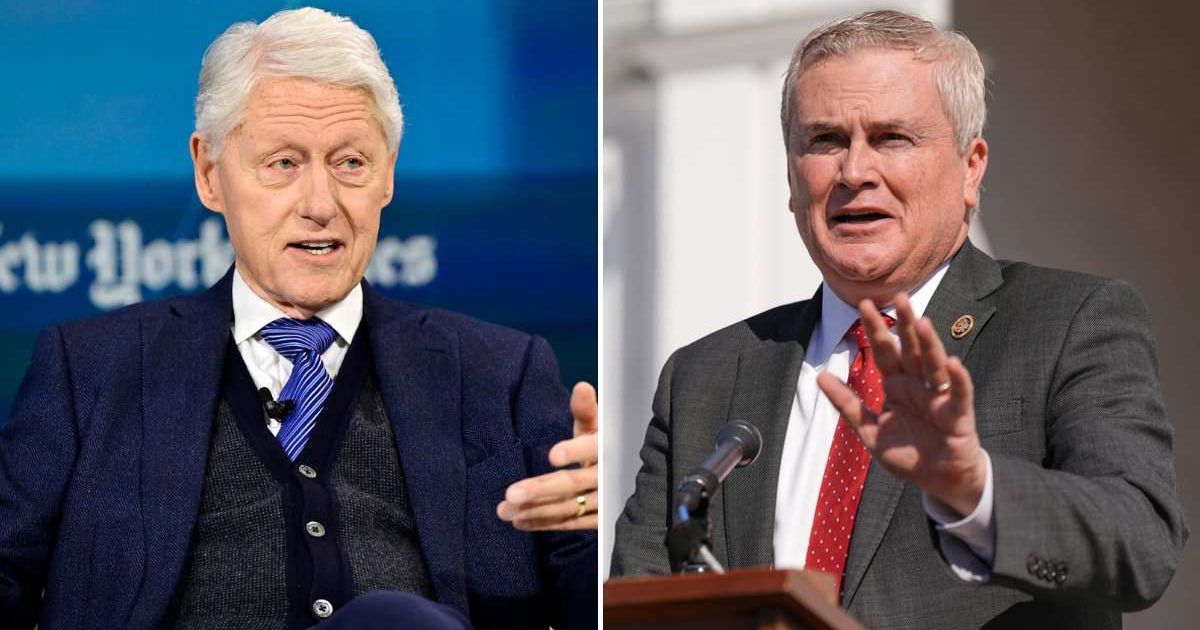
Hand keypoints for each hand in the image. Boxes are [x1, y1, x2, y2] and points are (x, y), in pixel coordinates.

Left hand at [497, 382, 597, 530]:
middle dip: (541, 489)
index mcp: (606, 447)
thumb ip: (585, 410)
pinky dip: (544, 524)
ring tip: (504, 510)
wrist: (631, 474)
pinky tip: (519, 522)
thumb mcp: (597, 425)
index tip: (552, 455)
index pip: (591, 448)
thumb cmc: (604, 443)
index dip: (574, 451)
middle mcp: (607, 476)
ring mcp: (604, 501)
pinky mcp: (599, 519)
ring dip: (535, 510)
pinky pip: (570, 523)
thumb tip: (581, 387)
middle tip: (511, 493)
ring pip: (568, 508)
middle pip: (573, 483)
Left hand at [815, 294, 986, 515]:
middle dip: (905, 324)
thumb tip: (819, 377)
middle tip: (899, 296)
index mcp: (896, 385)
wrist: (938, 480)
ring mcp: (939, 397)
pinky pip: (959, 393)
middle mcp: (918, 385)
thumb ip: (847, 404)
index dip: (875, 329)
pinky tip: (952, 362)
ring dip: (929, 344)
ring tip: (922, 322)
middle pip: (911, 349)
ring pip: (934, 365)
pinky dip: (958, 379)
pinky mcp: (958, 414)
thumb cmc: (906, 453)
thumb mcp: (868, 430)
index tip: (863, 304)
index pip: (884, 351)